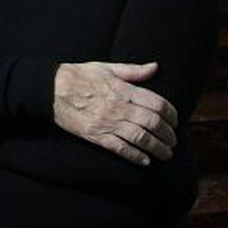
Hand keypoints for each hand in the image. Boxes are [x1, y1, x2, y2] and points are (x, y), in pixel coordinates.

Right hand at [53, 61, 177, 165]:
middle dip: (168, 134)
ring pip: (140, 138)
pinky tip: (145, 161)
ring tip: (166, 154)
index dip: (171, 114)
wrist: (51, 89)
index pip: (156, 103)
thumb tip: (155, 67)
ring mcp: (108, 123)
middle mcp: (118, 107)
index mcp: (123, 89)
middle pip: (152, 123)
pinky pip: (120, 149)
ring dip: (157, 148)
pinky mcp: (96, 136)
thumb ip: (133, 70)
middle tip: (173, 141)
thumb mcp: (107, 67)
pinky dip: (135, 156)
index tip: (175, 120)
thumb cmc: (79, 75)